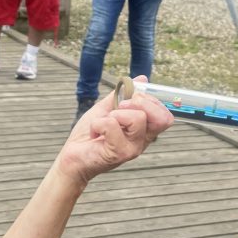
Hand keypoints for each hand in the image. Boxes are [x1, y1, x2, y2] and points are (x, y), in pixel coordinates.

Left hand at [56, 78, 172, 185]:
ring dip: (116, 113)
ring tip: (104, 123)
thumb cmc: (89, 135)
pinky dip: (98, 122)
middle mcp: (142, 142)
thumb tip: (142, 79)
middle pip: (161, 117)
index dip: (152, 100)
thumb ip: (124, 95)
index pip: (166, 116)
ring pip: (138, 118)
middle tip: (120, 107)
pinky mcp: (118, 154)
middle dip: (140, 102)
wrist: (71, 157)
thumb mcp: (107, 109)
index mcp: (144, 132)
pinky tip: (94, 133)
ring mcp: (132, 149)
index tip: (131, 99)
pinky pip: (112, 125)